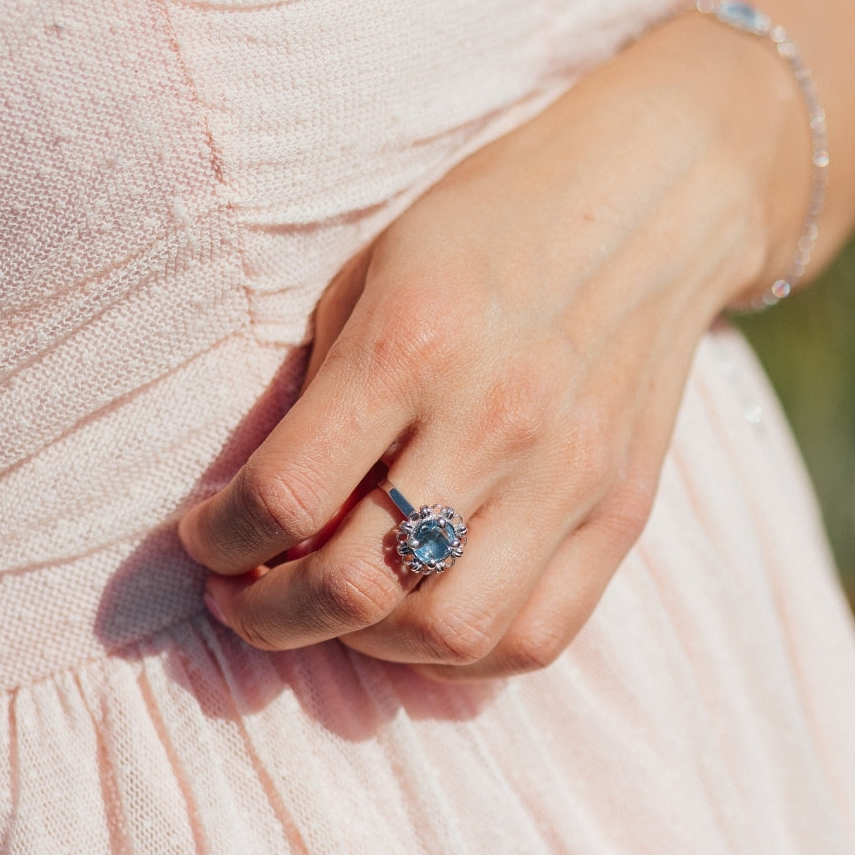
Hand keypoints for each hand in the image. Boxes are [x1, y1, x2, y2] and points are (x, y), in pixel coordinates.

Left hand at [178, 15, 806, 677]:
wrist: (651, 200)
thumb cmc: (487, 226)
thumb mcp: (372, 275)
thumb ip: (317, 396)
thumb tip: (261, 513)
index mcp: (412, 345)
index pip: (284, 496)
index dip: (217, 539)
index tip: (203, 538)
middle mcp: (495, 421)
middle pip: (358, 589)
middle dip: (270, 617)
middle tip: (245, 598)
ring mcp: (570, 476)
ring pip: (448, 633)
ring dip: (366, 647)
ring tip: (338, 612)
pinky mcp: (624, 510)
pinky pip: (537, 636)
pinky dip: (464, 653)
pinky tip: (425, 616)